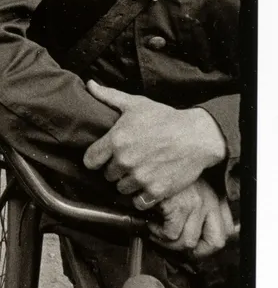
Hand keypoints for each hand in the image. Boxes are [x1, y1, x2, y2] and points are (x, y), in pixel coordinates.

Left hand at [83, 82, 226, 201]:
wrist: (197, 136)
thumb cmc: (165, 118)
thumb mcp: (135, 103)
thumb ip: (109, 96)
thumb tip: (90, 85)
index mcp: (116, 140)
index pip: (90, 161)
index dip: (95, 159)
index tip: (103, 157)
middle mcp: (125, 161)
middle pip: (107, 176)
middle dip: (114, 169)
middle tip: (127, 161)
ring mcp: (141, 178)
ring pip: (121, 189)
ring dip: (128, 183)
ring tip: (138, 172)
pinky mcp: (156, 191)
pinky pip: (139, 202)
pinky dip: (142, 197)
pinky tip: (148, 184)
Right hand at [147, 179, 234, 258]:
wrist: (145, 155)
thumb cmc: (163, 171)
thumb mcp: (187, 184)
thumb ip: (199, 203)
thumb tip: (200, 230)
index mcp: (213, 195)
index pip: (228, 230)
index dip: (211, 244)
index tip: (197, 246)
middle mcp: (208, 199)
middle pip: (215, 242)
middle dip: (196, 252)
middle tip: (179, 246)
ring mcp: (195, 203)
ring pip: (188, 242)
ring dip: (169, 243)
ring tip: (158, 232)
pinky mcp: (178, 205)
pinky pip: (170, 234)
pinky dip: (158, 233)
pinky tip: (151, 224)